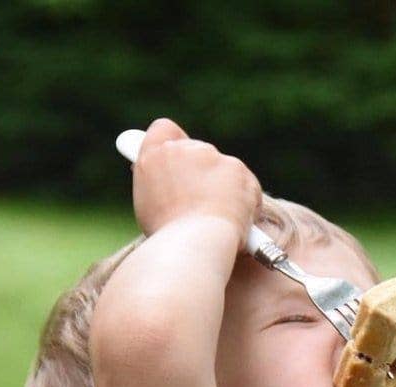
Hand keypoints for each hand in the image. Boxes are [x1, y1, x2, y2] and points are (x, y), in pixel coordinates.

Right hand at [131, 118, 261, 246]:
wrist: (192, 247)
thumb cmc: (169, 239)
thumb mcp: (150, 209)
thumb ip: (159, 185)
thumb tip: (169, 181)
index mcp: (153, 157)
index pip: (164, 130)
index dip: (174, 143)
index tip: (180, 162)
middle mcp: (180, 150)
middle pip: (198, 152)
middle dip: (204, 175)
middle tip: (205, 206)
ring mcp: (210, 156)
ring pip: (223, 169)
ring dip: (225, 190)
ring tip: (219, 222)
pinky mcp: (235, 167)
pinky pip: (245, 183)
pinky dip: (246, 201)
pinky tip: (238, 222)